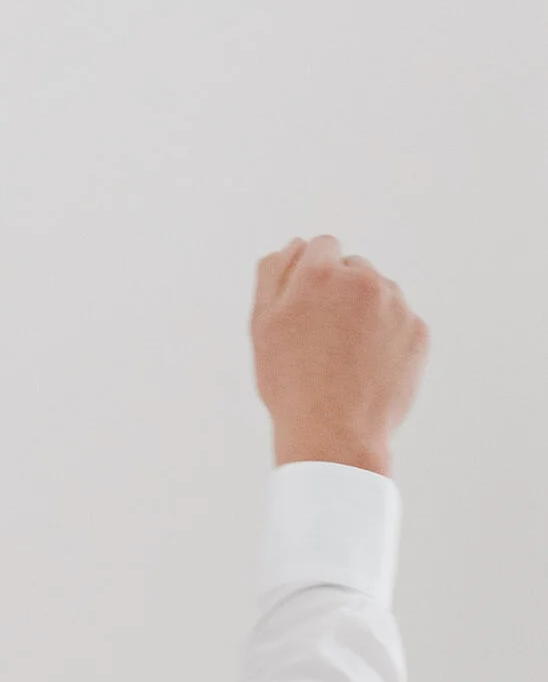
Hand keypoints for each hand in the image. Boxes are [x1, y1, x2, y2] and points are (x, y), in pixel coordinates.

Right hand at [251, 236, 427, 477]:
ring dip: (364, 315)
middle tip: (323, 340)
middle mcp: (362, 280)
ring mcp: (396, 305)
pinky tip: (367, 369)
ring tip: (345, 359)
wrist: (334, 435)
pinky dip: (387, 340)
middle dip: (340, 293)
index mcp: (319, 273)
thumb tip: (295, 245)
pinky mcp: (418, 331)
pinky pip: (400, 323)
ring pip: (379, 295)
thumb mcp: (262, 327)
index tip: (306, 308)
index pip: (322, 246)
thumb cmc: (290, 384)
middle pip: (353, 269)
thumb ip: (274, 275)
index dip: (311, 276)